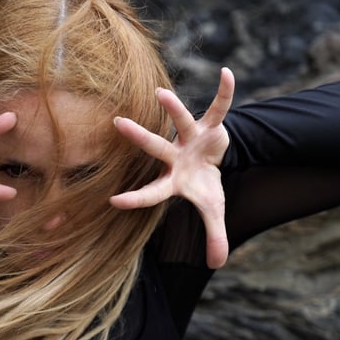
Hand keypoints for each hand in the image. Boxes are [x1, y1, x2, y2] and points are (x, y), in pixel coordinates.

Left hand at [109, 68, 234, 268]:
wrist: (214, 158)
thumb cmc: (204, 184)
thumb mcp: (213, 210)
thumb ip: (213, 235)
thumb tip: (216, 266)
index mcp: (173, 181)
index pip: (151, 191)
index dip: (135, 197)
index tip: (113, 201)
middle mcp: (176, 156)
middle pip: (155, 147)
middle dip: (138, 137)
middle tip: (117, 123)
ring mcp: (191, 139)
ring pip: (180, 121)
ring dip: (173, 108)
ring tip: (160, 93)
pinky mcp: (210, 125)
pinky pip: (219, 107)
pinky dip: (225, 92)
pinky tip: (227, 72)